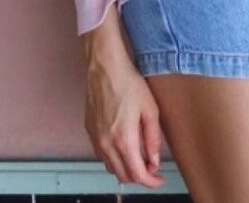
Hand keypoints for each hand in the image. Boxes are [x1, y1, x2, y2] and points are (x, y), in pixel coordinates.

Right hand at [82, 13, 164, 188]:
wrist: (104, 67)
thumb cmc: (129, 83)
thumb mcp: (150, 109)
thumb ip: (152, 138)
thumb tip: (153, 161)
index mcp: (123, 139)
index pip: (137, 174)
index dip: (150, 181)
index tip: (159, 179)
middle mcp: (106, 144)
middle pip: (122, 176)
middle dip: (139, 177)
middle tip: (152, 168)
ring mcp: (95, 138)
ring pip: (110, 168)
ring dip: (125, 169)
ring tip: (140, 159)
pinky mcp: (89, 131)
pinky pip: (102, 155)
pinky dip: (114, 159)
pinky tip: (124, 147)